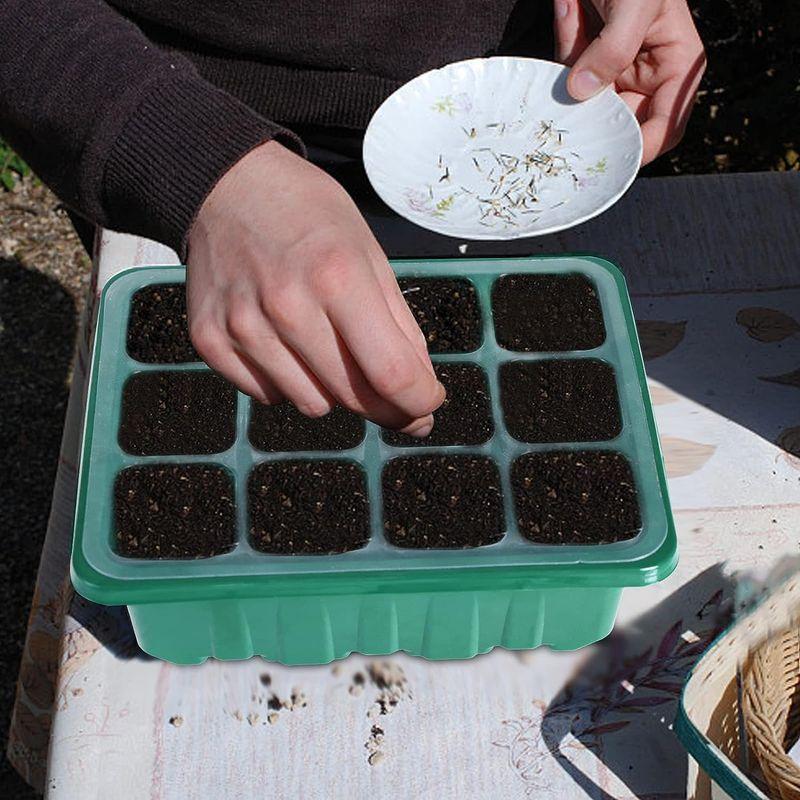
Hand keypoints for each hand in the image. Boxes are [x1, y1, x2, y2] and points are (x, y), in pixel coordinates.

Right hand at [186, 140, 444, 435]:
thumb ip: (399, 326)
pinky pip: (269, 396)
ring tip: (324, 345)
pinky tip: (285, 343)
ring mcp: (243, 326)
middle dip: (383, 402)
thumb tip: (420, 391)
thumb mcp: (370, 254)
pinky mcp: (210, 341)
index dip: (419, 400)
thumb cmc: (308, 216)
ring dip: (331, 390)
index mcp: (338, 277)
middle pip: (354, 398)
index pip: (391, 373)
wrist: (226, 187)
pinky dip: (287, 381)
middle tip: (387, 384)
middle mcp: (287, 307)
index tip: (427, 402)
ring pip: (312, 406)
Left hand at [554, 0, 705, 163]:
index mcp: (677, 70)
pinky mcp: (588, 65)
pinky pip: (567, 78)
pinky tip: (571, 8)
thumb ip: (613, 49)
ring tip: (578, 15)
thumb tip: (581, 92)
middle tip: (569, 112)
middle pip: (618, 127)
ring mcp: (615, 75)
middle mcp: (647, 80)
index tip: (611, 160)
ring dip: (572, 70)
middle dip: (592, 118)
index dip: (640, 151)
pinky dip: (563, 47)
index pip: (664, 128)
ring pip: (586, 105)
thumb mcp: (635, 5)